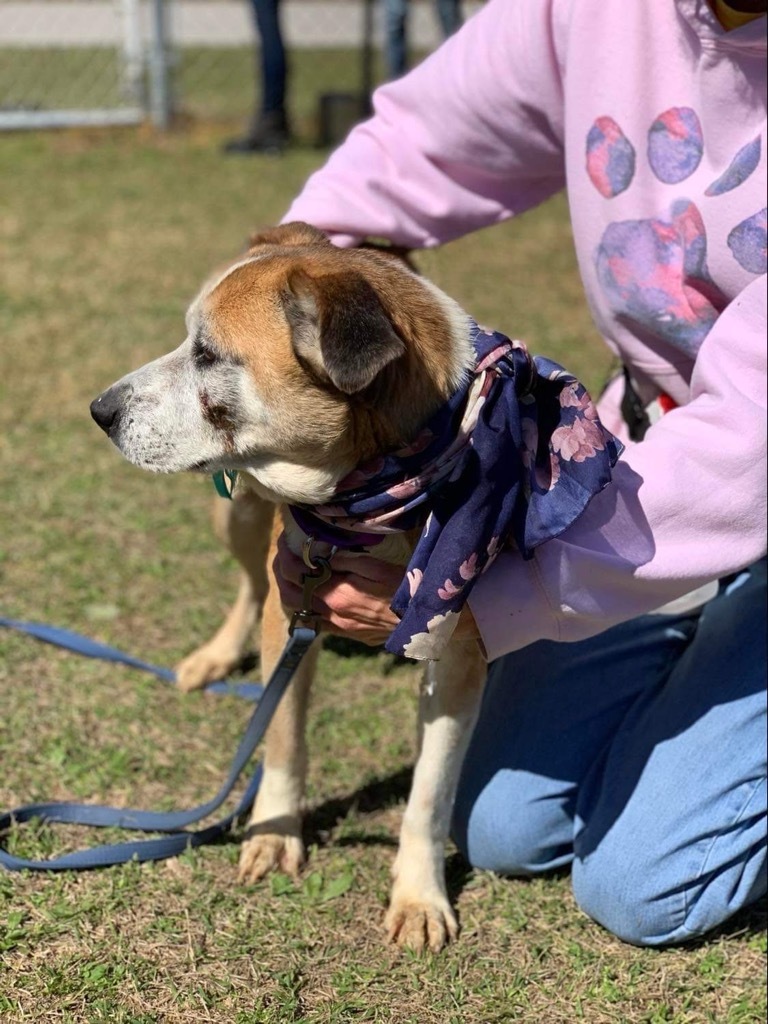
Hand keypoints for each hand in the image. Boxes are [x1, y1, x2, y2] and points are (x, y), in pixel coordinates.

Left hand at [273, 533, 479, 646]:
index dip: (285, 557)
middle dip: (280, 574)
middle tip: (282, 557)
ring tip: (291, 576)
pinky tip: (311, 596)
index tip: (285, 542)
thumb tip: (322, 558)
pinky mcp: (349, 635)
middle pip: (291, 595)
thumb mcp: (376, 566)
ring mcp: (340, 628)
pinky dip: (306, 607)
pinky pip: (317, 623)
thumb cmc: (404, 588)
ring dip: (290, 592)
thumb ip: (345, 561)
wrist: (424, 622)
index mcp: (337, 595)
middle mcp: (333, 614)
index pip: (297, 574)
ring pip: (300, 611)